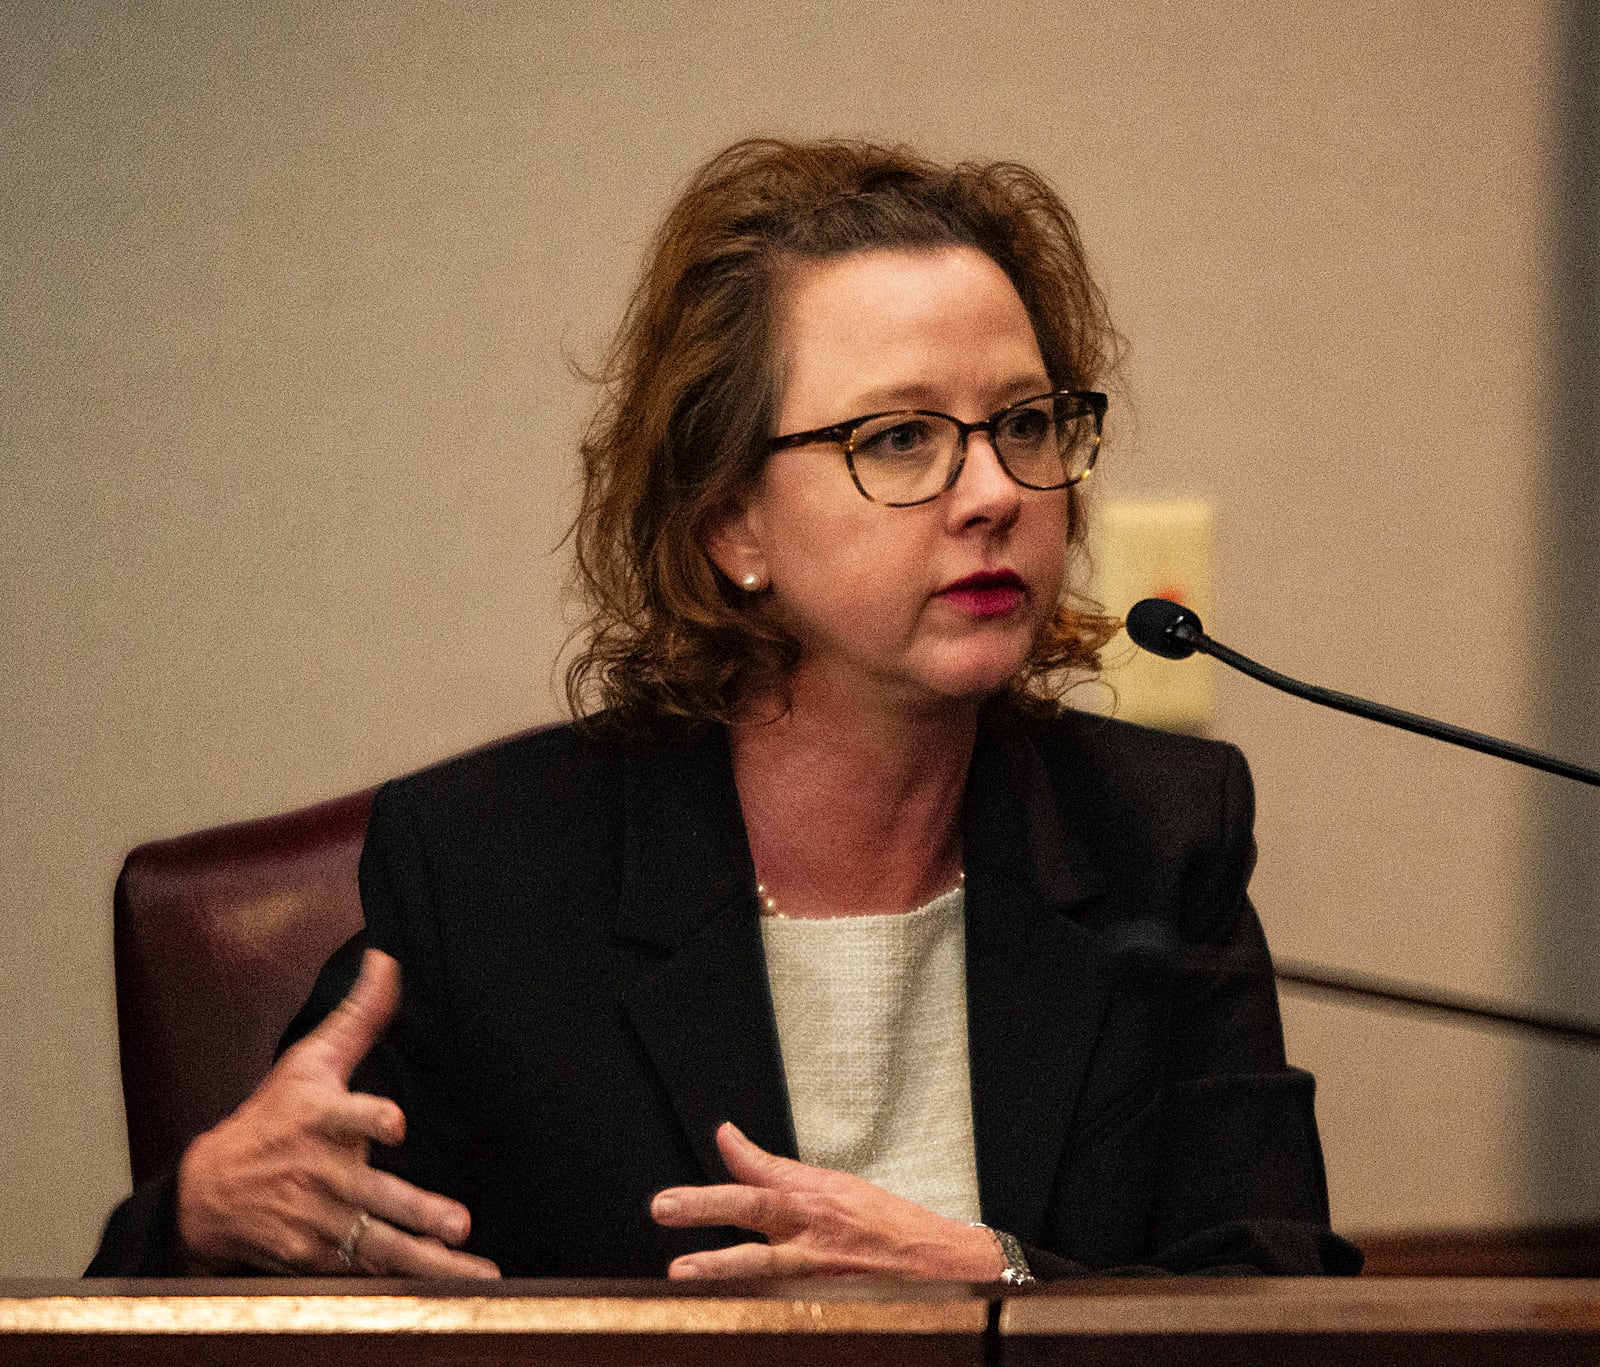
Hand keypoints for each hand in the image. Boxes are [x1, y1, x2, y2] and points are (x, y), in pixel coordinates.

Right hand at [175, 948, 499, 1277]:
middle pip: (373, 1195)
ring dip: (427, 1259)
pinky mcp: (318, 1259)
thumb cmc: (272, 1117)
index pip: (346, 1117)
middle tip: (457, 1221)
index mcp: (319, 1121)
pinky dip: (405, 1287)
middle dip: (415, 1210)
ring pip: (380, 1245)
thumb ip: (358, 1016)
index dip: (370, 1118)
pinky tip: (447, 1295)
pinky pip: (367, 1274)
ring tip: (470, 1268)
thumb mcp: (310, 1061)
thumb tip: (387, 959)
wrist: (210, 1191)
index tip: (393, 1122)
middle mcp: (321, 1175)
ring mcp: (320, 1223)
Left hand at [649, 1122, 1005, 1280]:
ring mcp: (815, 1269)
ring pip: (760, 1265)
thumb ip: (776, 1170)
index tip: (721, 1136)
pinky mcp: (820, 1301)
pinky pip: (776, 1299)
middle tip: (665, 1206)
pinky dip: (749, 1301)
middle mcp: (812, 1229)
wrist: (938, 1267)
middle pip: (754, 1210)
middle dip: (706, 1206)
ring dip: (718, 1268)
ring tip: (680, 1272)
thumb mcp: (836, 1186)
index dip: (739, 1153)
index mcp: (816, 1195)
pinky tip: (717, 1308)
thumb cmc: (886, 1225)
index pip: (768, 1170)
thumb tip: (729, 1140)